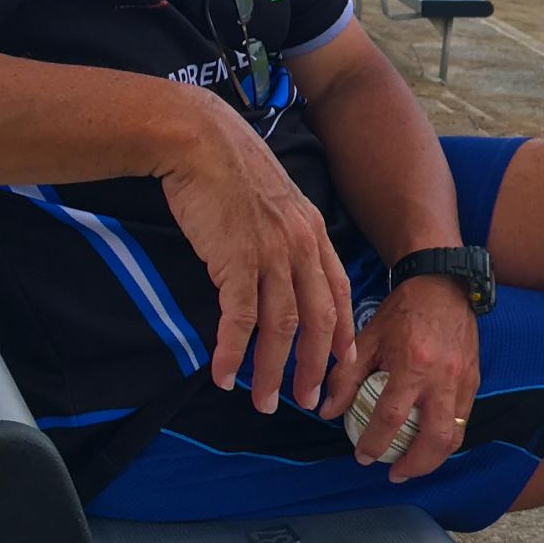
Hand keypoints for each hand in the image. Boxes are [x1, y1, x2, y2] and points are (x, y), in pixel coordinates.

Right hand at [157, 84, 353, 412]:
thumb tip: (282, 269)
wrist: (201, 141)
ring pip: (280, 328)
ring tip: (264, 401)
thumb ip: (287, 236)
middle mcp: (300, 247)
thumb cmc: (231, 170)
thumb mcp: (276, 201)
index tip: (342, 364)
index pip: (338, 293)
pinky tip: (224, 375)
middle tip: (307, 402)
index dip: (342, 333)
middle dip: (314, 367)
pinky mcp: (234, 260)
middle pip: (317, 321)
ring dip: (272, 371)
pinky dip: (232, 352)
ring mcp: (270, 255)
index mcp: (314, 233)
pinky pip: (238, 320)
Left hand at [324, 274, 479, 479]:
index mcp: (413, 364)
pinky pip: (463, 418)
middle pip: (435, 438)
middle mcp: (442, 377)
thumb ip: (345, 376)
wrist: (443, 285)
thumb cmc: (402, 311)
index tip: (362, 457)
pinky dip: (446, 436)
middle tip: (395, 474)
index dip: (375, 443)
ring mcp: (463, 381)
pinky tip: (428, 439)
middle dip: (414, 465)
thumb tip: (327, 412)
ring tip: (413, 465)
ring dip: (434, 458)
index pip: (392, 417)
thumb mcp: (367, 338)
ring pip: (455, 434)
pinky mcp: (474, 380)